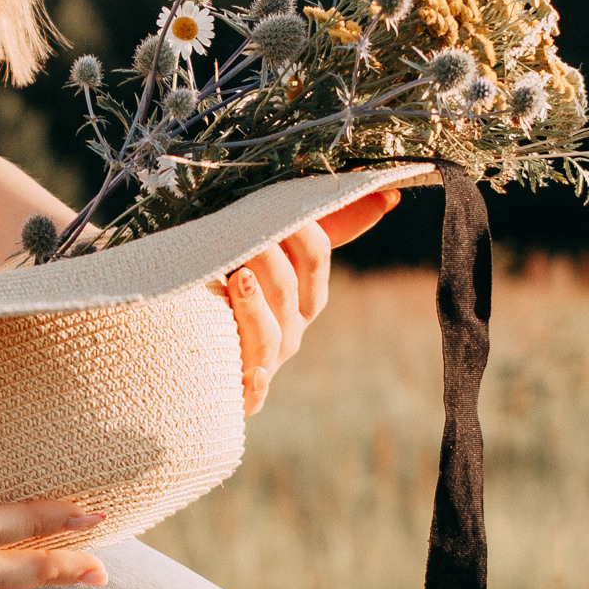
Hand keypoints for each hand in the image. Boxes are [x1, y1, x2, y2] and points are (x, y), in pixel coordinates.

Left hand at [226, 188, 400, 415]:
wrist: (198, 345)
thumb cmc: (238, 287)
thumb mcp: (273, 251)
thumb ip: (325, 224)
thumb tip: (390, 194)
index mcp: (305, 295)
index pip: (314, 256)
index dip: (298, 230)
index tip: (275, 206)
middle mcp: (292, 330)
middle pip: (286, 290)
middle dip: (265, 258)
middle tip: (239, 232)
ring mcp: (268, 362)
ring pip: (270, 336)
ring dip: (253, 307)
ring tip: (236, 278)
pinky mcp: (244, 394)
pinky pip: (254, 393)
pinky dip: (256, 386)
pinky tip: (253, 373)